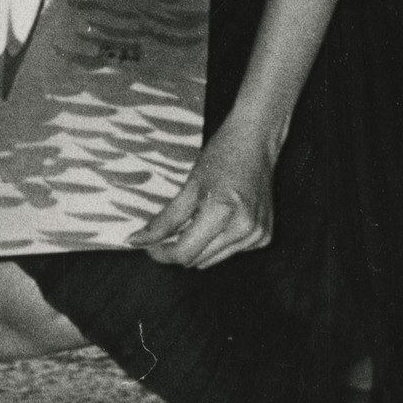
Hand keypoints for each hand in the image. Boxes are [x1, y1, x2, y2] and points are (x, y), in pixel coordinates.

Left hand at [131, 121, 275, 268]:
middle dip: (178, 249)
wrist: (256, 142)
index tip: (148, 246)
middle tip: (167, 231)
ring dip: (199, 247)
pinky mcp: (266, 237)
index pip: (185, 252)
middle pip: (198, 260)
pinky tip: (220, 219)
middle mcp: (244, 228)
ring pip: (213, 260)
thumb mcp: (189, 185)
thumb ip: (165, 220)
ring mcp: (257, 235)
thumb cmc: (220, 156)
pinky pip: (230, 252)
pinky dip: (218, 242)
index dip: (162, 253)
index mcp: (223, 211)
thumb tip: (137, 241)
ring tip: (197, 219)